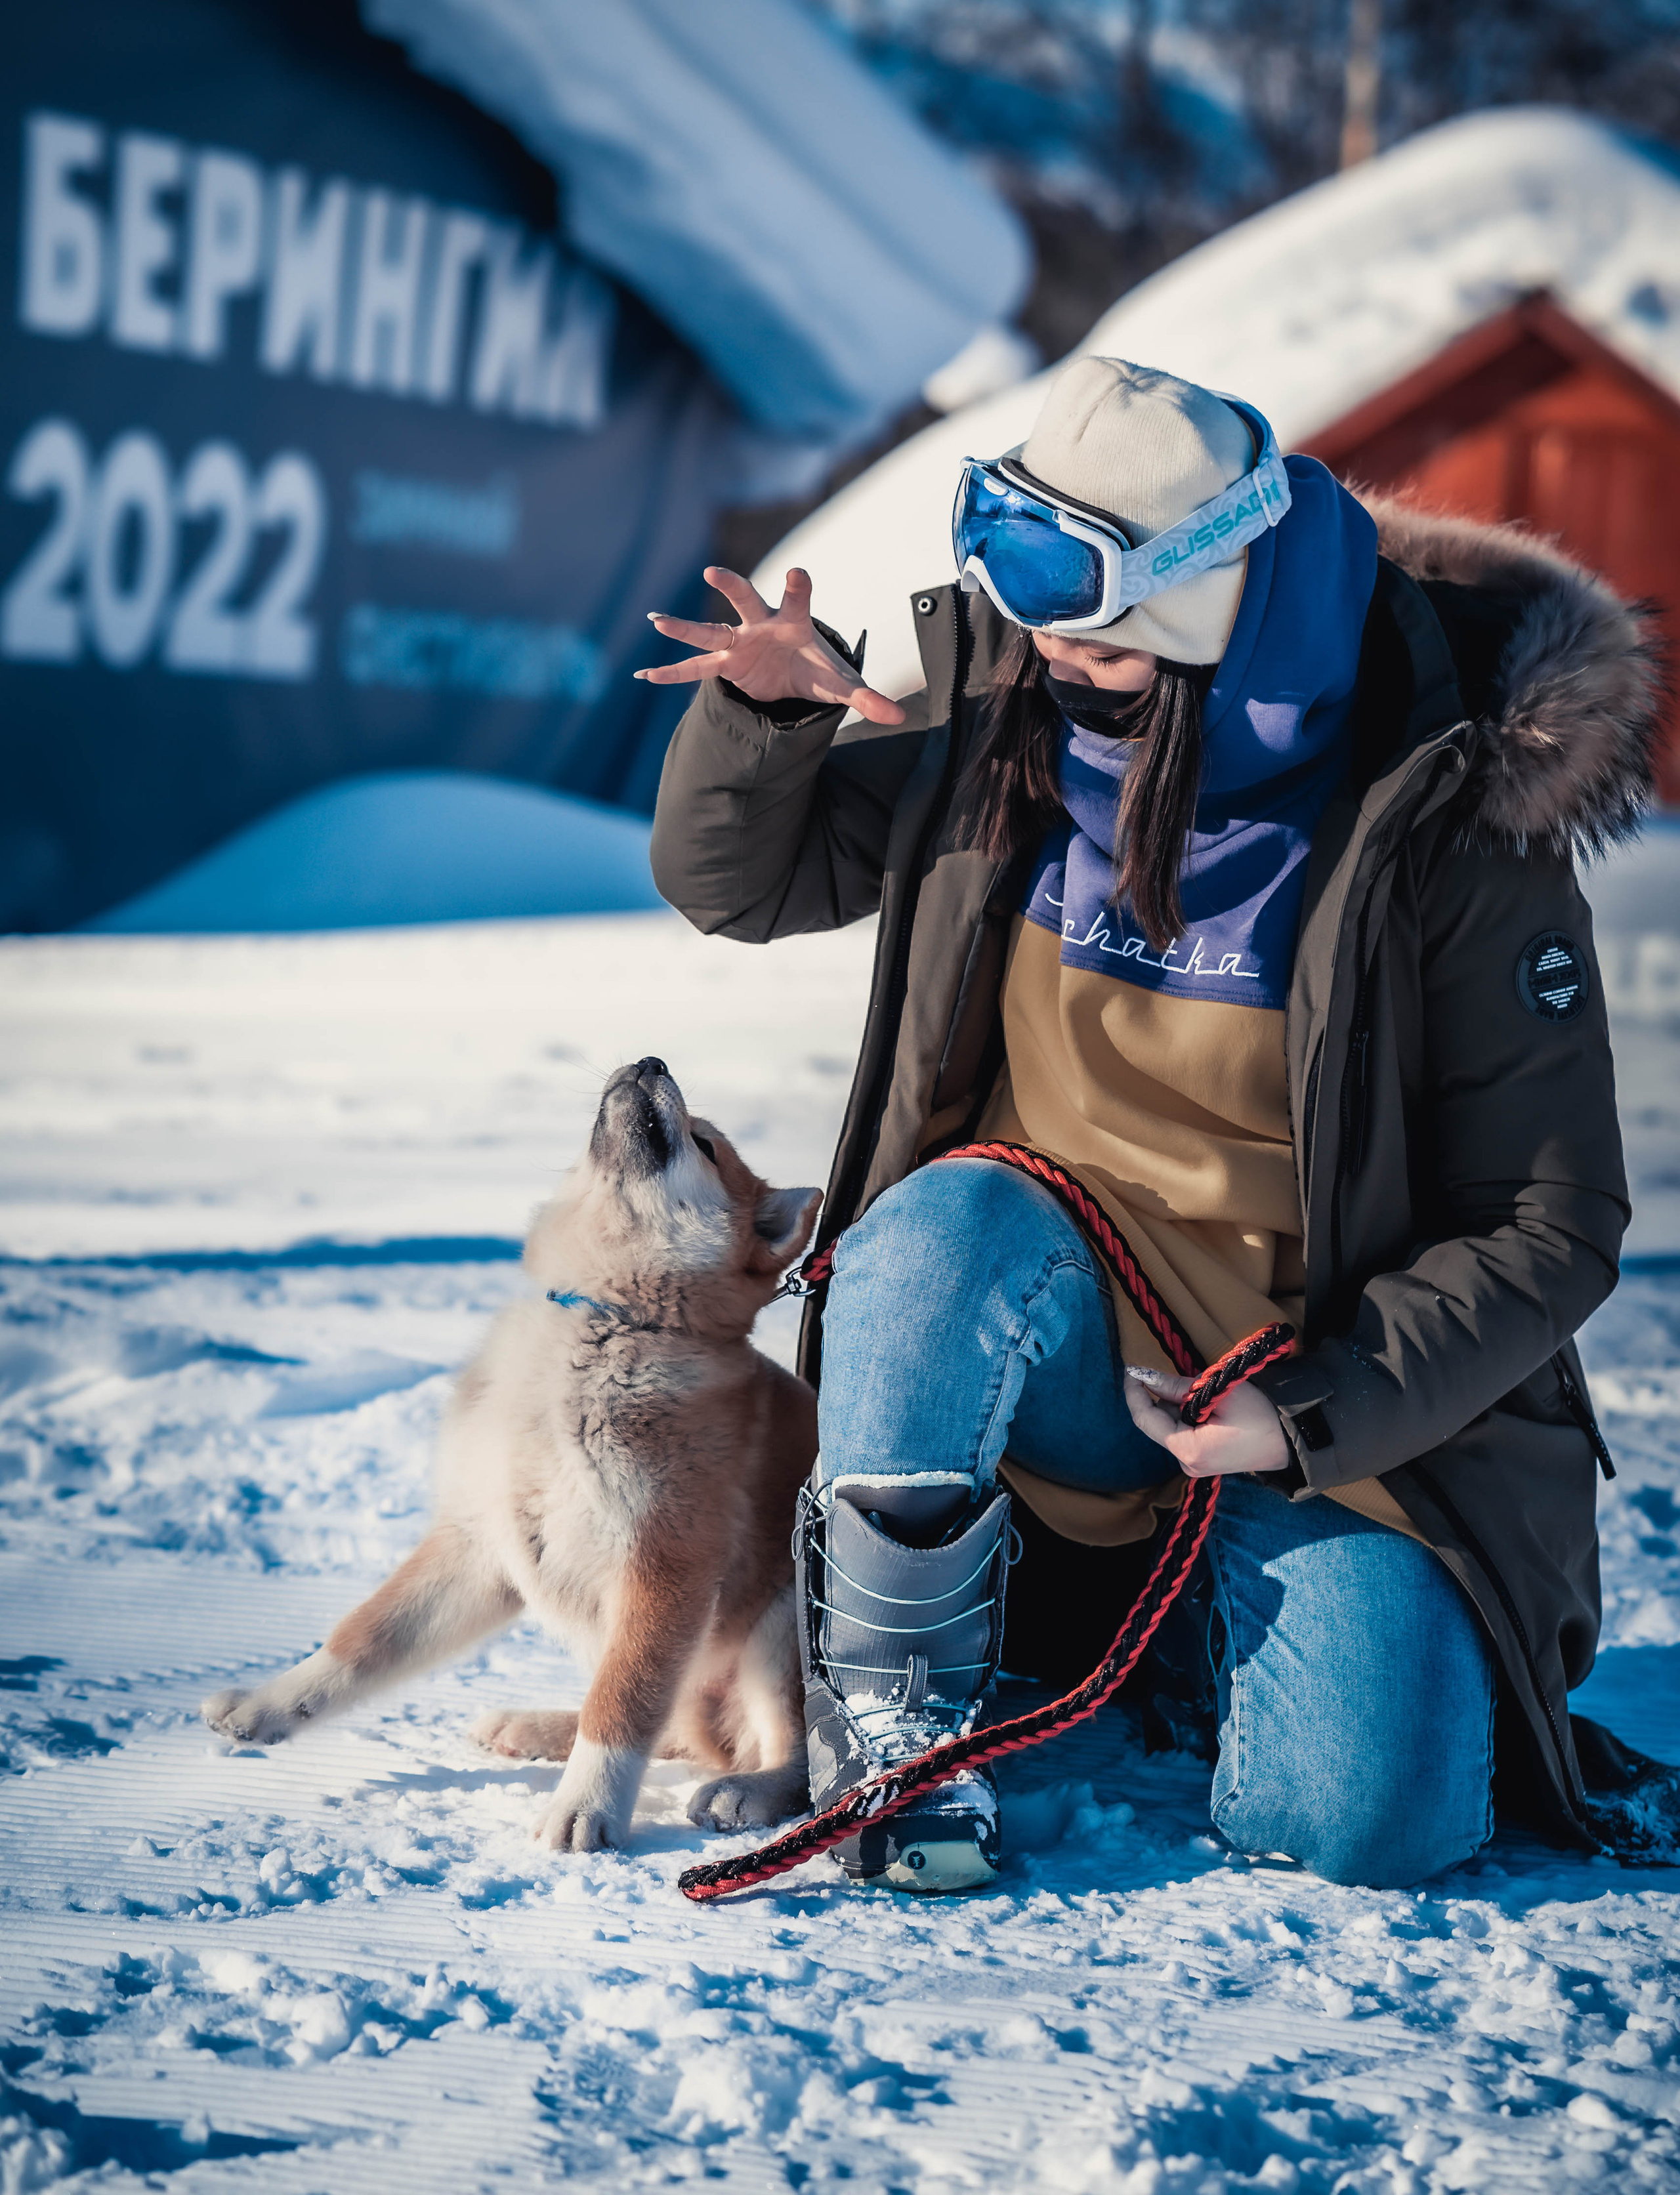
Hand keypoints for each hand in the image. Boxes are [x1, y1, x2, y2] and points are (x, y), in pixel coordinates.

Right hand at [635, 565, 905, 724]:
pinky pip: (696, 670)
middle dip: (733, 587)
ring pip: (710, 631)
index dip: (798, 585)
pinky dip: (673, 675)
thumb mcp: (842, 685)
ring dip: (685, 628)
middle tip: (715, 574)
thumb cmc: (817, 669)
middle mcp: (762, 625)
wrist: (796, 675)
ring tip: (656, 620)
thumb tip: (899, 717)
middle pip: (747, 600)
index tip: (797, 573)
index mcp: (794, 621)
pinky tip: (645, 676)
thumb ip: (868, 698)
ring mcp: (740, 643)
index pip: (798, 597)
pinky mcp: (726, 664)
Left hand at [1123, 1367, 1289, 1477]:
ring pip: (1170, 1426)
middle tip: (1179, 1374)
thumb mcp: (1215, 1392)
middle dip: (1162, 1395)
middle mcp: (1186, 1463)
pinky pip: (1183, 1432)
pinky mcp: (1203, 1460)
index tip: (1131, 1368)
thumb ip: (1175, 1386)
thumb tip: (1143, 1375)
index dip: (1134, 1392)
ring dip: (1176, 1403)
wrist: (1292, 1439)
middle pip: (1158, 1422)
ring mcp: (1194, 1464)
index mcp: (1187, 1450)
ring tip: (1204, 1391)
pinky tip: (1206, 1403)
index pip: (1145, 1419)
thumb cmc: (1260, 1414)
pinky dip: (1187, 1414)